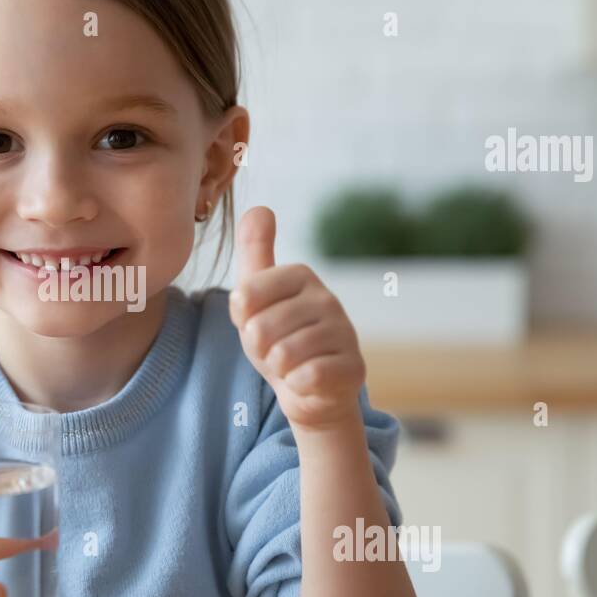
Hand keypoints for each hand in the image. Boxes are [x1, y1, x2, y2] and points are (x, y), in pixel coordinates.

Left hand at [229, 205, 365, 434]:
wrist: (309, 388)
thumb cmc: (278, 337)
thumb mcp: (256, 296)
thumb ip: (254, 253)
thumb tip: (259, 208)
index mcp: (301, 275)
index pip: (246, 295)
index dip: (242, 319)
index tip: (257, 322)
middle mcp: (327, 298)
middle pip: (261, 329)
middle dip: (259, 349)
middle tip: (276, 349)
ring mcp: (344, 332)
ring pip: (283, 355)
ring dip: (279, 369)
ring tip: (292, 364)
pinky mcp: (353, 367)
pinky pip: (306, 377)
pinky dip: (297, 385)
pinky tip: (308, 380)